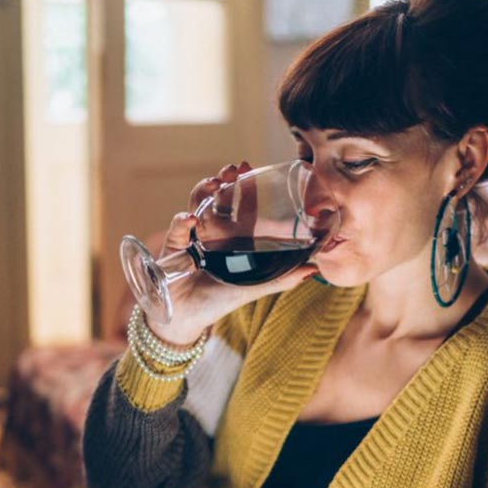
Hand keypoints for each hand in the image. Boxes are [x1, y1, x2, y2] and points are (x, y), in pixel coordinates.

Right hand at [147, 161, 318, 346]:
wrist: (186, 319)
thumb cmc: (218, 300)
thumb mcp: (253, 287)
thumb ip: (282, 279)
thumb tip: (314, 269)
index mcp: (229, 236)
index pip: (236, 203)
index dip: (242, 185)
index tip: (247, 168)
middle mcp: (210, 232)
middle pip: (215, 198)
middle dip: (221, 180)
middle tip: (231, 171)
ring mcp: (191, 237)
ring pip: (195, 206)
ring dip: (202, 192)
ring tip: (213, 185)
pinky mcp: (173, 247)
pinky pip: (177, 230)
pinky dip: (182, 223)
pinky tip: (190, 219)